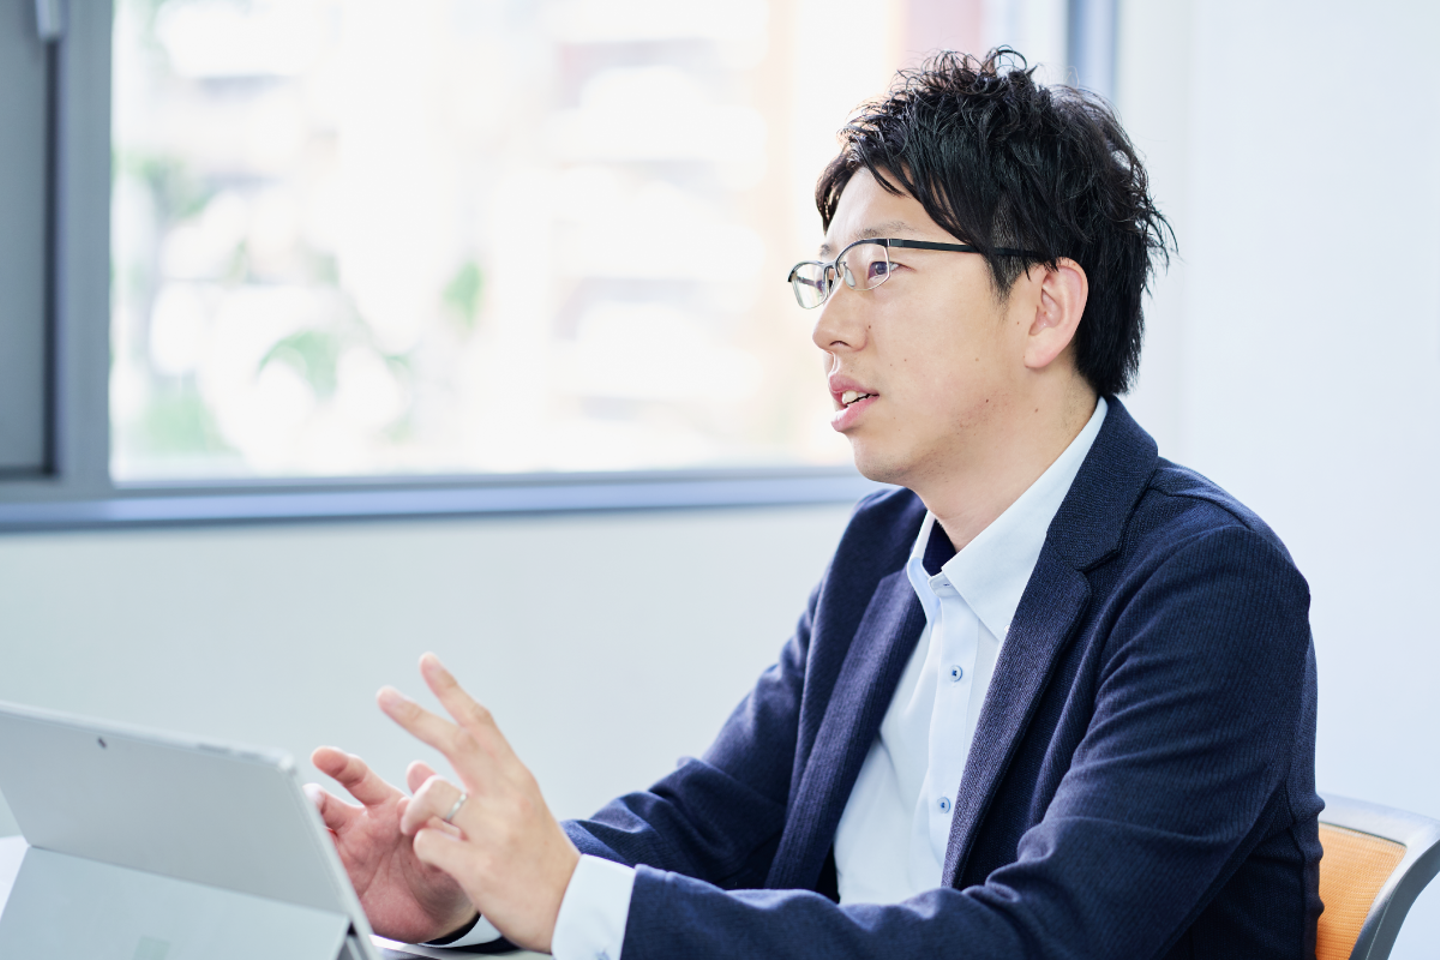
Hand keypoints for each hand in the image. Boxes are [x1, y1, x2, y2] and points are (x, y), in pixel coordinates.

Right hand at [307, 746, 477, 942]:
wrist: (440, 911)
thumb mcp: (449, 834)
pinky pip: (314, 872)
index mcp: (387, 805)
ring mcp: (347, 854)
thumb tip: (418, 769)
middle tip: (306, 799)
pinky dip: (303, 868)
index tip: (323, 755)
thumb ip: (433, 806)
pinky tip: (298, 865)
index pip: (359, 778)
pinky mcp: (339, 883)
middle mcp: (361, 825)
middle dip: (310, 799)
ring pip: (314, 837)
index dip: (341, 765)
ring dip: (302, 832)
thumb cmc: (446, 860)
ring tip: (295, 832)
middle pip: (325, 806)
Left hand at [380, 652, 580, 953]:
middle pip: (455, 742)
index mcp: (517, 778)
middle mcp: (507, 796)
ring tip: (411, 826)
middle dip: (415, 715)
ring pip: (433, 794)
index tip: (428, 664)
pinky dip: (422, 848)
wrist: (572, 906)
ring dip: (412, 809)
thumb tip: (418, 769)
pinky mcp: (479, 866)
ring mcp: (494, 830)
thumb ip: (473, 788)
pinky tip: (438, 859)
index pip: (481, 723)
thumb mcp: (515, 813)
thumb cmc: (541, 860)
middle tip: (385, 695)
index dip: (451, 690)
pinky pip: (428, 843)